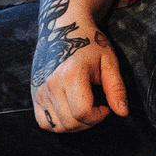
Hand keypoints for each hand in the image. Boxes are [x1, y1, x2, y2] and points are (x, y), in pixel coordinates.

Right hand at [32, 0, 129, 132]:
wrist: (62, 28)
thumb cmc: (89, 43)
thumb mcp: (109, 62)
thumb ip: (116, 88)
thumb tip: (122, 113)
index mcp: (71, 74)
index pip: (84, 113)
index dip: (99, 115)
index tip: (105, 105)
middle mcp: (51, 83)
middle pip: (71, 123)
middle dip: (89, 121)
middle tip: (97, 106)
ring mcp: (40, 89)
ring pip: (58, 126)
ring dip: (75, 124)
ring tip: (83, 107)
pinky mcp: (34, 94)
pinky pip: (44, 122)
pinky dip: (58, 123)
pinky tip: (69, 110)